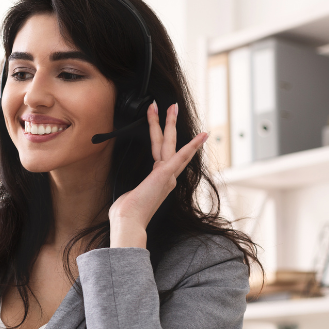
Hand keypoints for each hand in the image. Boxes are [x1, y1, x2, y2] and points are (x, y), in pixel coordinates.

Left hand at [108, 102, 207, 247]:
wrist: (129, 222)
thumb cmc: (126, 214)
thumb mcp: (129, 197)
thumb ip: (133, 192)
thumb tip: (127, 197)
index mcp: (158, 181)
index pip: (164, 156)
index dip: (167, 141)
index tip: (167, 130)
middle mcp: (167, 177)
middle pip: (168, 145)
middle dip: (168, 124)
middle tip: (171, 106)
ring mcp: (167, 175)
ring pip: (169, 143)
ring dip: (169, 123)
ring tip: (171, 106)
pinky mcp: (165, 175)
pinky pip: (180, 156)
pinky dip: (192, 146)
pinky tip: (202, 135)